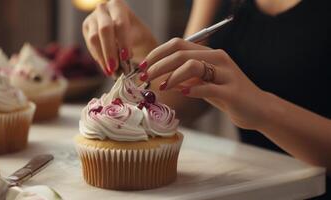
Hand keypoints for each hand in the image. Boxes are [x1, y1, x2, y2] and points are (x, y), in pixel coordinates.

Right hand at [82, 0, 156, 75]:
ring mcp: (92, 18)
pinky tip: (106, 67)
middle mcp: (103, 9)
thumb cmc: (135, 33)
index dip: (123, 41)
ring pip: (94, 39)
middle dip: (110, 51)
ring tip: (111, 72)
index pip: (120, 23)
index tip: (126, 57)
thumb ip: (134, 45)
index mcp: (118, 6)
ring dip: (103, 58)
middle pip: (104, 30)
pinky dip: (99, 58)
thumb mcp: (139, 35)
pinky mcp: (86, 29)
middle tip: (114, 68)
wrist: (125, 31)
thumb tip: (126, 61)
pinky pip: (90, 46)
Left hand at [138, 38, 268, 129]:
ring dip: (172, 76)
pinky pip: (208, 87)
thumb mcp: (204, 83)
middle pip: (181, 53)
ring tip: (162, 86)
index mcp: (210, 54)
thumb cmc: (228, 95)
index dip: (157, 53)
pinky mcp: (231, 92)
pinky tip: (182, 93)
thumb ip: (186, 78)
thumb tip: (161, 77)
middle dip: (158, 64)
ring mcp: (226, 74)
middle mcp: (218, 59)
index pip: (178, 45)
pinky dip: (191, 89)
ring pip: (193, 65)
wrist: (258, 109)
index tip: (142, 65)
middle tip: (145, 77)